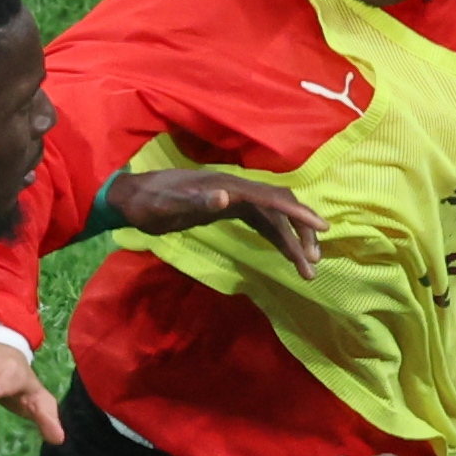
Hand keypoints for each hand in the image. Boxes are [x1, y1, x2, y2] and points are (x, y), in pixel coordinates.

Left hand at [95, 165, 325, 275]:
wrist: (133, 197)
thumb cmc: (147, 204)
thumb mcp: (165, 206)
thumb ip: (193, 201)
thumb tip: (223, 198)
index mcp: (227, 186)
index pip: (271, 198)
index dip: (298, 214)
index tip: (321, 229)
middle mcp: (236, 189)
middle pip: (280, 208)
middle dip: (300, 234)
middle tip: (312, 265)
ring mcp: (234, 197)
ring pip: (274, 217)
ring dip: (291, 240)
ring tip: (306, 269)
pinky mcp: (229, 207)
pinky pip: (262, 221)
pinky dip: (277, 237)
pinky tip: (287, 253)